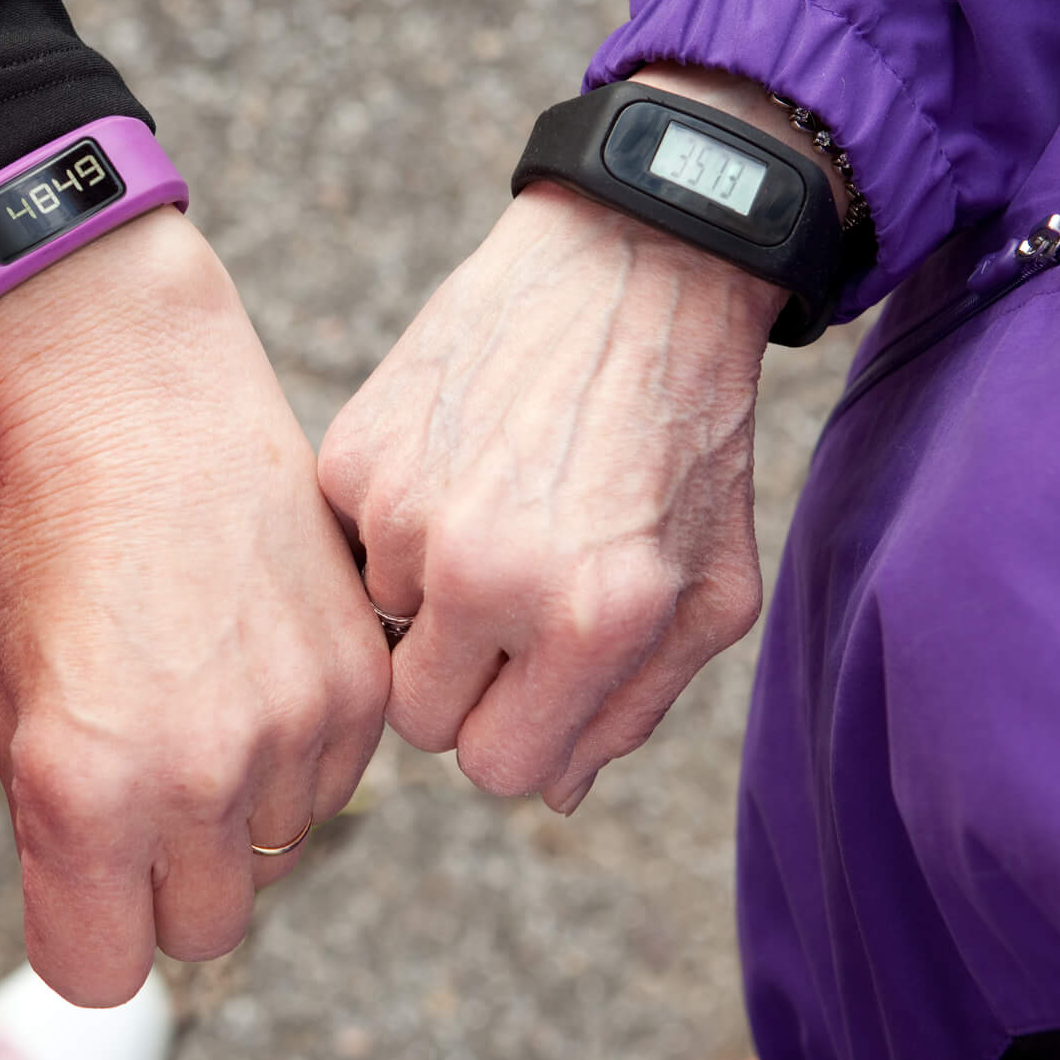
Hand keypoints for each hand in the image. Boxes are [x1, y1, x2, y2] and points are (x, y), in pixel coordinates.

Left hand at [0, 207, 390, 1006]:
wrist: (145, 410)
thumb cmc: (55, 551)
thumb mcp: (9, 703)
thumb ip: (54, 828)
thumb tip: (114, 905)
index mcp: (84, 785)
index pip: (98, 972)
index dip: (84, 934)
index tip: (84, 887)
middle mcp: (199, 772)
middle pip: (202, 933)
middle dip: (168, 886)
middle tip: (146, 794)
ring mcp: (295, 727)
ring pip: (277, 856)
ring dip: (240, 812)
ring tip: (202, 700)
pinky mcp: (362, 686)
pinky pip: (334, 785)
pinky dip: (297, 753)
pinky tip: (254, 666)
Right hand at [318, 65, 842, 812]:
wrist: (635, 267)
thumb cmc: (687, 435)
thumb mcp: (710, 588)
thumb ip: (636, 706)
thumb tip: (555, 791)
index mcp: (593, 621)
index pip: (497, 770)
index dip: (515, 733)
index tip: (530, 685)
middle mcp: (491, 574)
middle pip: (418, 720)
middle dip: (461, 681)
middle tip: (506, 609)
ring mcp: (411, 510)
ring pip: (379, 630)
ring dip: (426, 596)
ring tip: (493, 511)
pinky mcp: (356, 453)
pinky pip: (349, 547)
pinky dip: (392, 525)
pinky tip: (456, 464)